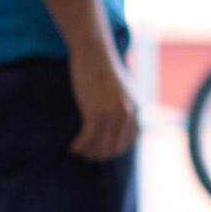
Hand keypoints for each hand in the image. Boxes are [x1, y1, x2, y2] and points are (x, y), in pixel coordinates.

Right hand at [68, 43, 139, 160]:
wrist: (94, 54)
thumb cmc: (105, 71)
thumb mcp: (124, 91)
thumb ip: (126, 107)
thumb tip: (123, 121)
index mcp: (137, 110)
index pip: (130, 140)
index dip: (116, 150)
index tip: (104, 152)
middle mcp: (128, 115)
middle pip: (116, 146)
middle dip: (102, 154)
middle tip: (89, 156)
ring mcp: (113, 114)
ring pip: (102, 144)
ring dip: (90, 152)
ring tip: (80, 152)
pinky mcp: (96, 112)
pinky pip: (88, 137)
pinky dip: (81, 145)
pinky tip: (73, 148)